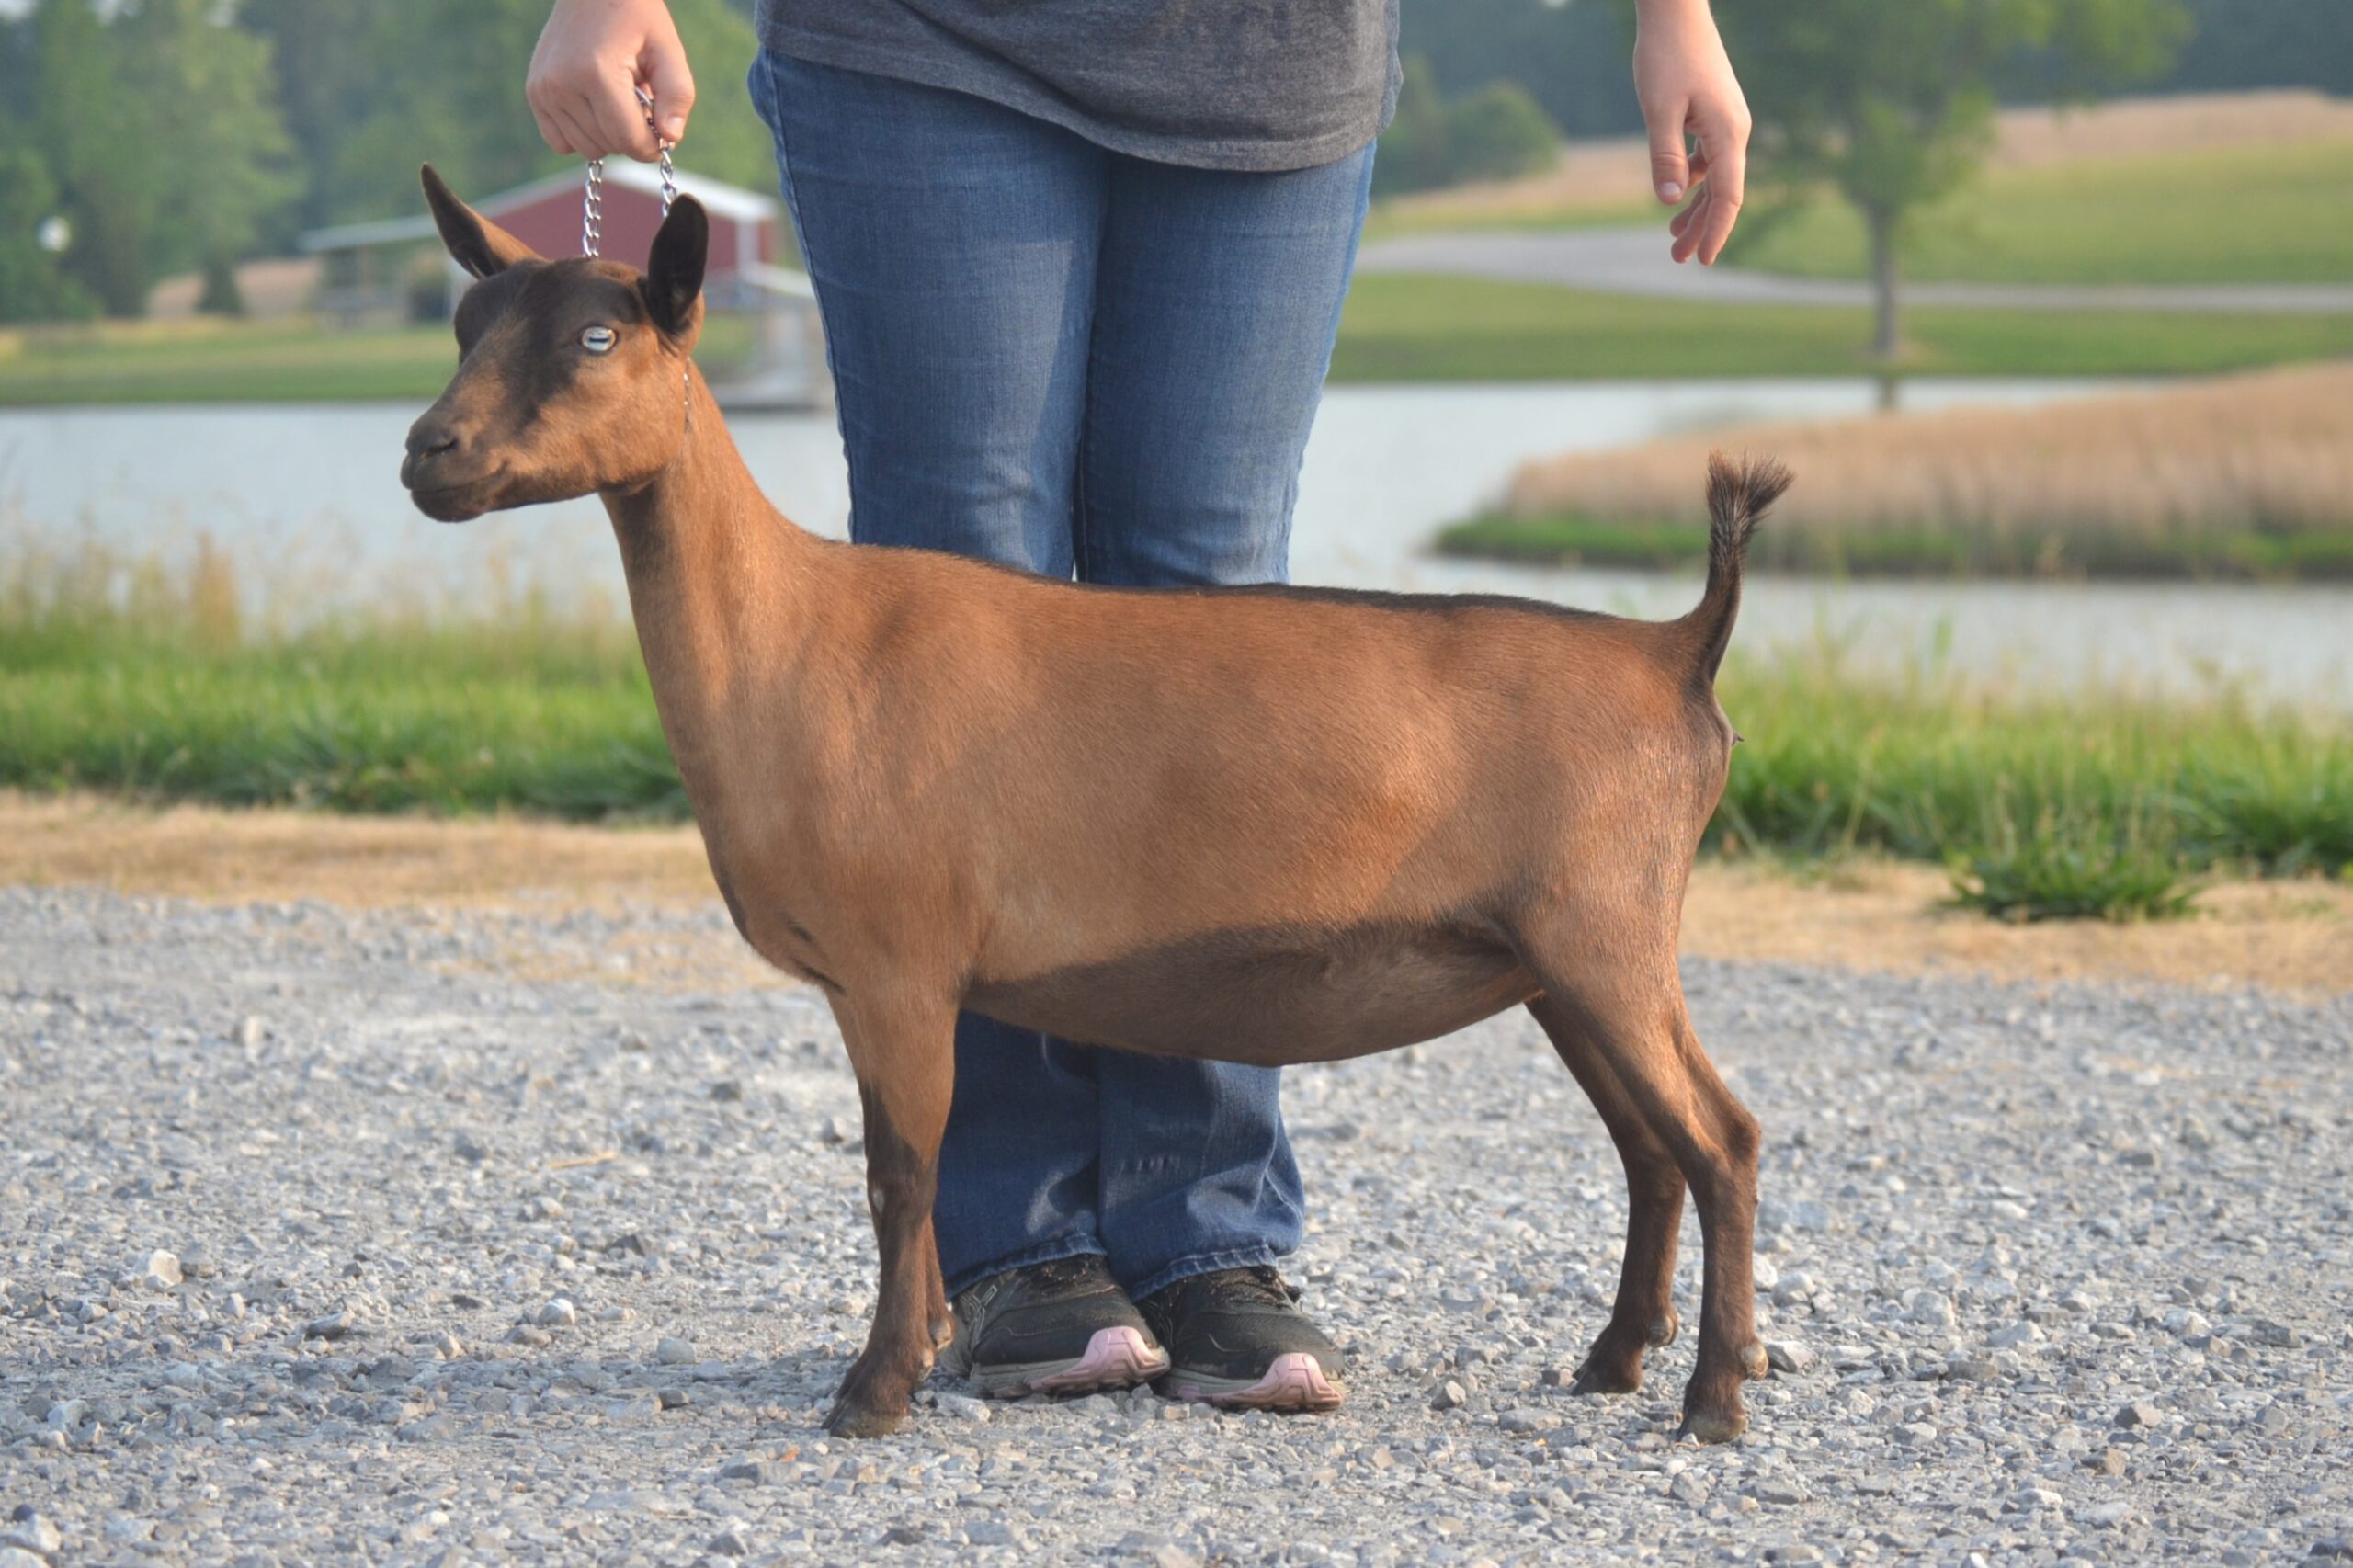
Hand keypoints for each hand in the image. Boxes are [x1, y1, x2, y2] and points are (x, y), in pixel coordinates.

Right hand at [528, 0, 695, 160]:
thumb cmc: (636, 18)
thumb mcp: (668, 49)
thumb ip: (677, 95)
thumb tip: (671, 140)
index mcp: (597, 73)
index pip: (629, 140)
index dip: (653, 145)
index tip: (662, 132)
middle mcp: (562, 84)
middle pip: (609, 146)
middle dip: (632, 135)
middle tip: (639, 104)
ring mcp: (543, 90)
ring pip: (586, 148)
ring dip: (608, 135)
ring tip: (617, 100)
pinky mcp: (534, 93)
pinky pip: (561, 142)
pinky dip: (583, 135)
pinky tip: (596, 109)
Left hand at [1632, 1, 1751, 264]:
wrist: (1677, 11)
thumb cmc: (1666, 56)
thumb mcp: (1658, 110)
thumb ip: (1665, 156)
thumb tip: (1668, 201)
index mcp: (1728, 133)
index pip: (1728, 196)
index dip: (1716, 230)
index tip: (1702, 259)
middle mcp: (1735, 130)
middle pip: (1723, 192)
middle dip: (1702, 227)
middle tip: (1678, 259)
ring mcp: (1726, 122)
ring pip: (1715, 177)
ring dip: (1695, 207)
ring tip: (1673, 236)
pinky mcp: (1714, 114)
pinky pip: (1708, 158)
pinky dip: (1692, 181)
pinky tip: (1675, 194)